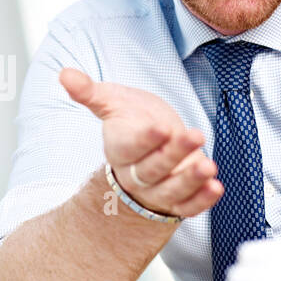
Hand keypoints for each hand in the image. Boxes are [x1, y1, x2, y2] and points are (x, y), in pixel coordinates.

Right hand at [59, 68, 220, 219]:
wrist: (150, 143)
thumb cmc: (132, 120)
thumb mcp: (112, 100)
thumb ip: (90, 91)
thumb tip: (64, 73)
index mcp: (119, 149)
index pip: (128, 148)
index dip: (144, 140)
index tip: (161, 127)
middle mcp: (135, 175)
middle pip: (152, 170)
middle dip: (174, 154)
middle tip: (194, 135)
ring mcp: (158, 189)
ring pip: (170, 191)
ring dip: (190, 181)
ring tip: (208, 167)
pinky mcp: (178, 200)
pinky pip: (188, 206)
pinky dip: (202, 201)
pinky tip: (215, 188)